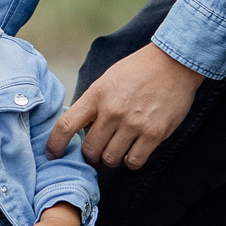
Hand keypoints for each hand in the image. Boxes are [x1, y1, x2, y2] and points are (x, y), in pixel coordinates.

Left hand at [50, 43, 203, 169]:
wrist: (173, 63)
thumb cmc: (138, 70)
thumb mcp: (108, 80)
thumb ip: (94, 104)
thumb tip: (81, 130)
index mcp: (96, 95)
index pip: (66, 125)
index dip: (55, 144)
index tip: (52, 154)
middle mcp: (112, 111)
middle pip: (90, 149)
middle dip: (91, 155)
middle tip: (98, 150)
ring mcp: (133, 124)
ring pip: (111, 159)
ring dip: (111, 159)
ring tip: (117, 149)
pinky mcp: (154, 134)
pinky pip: (134, 161)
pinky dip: (131, 162)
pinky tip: (133, 152)